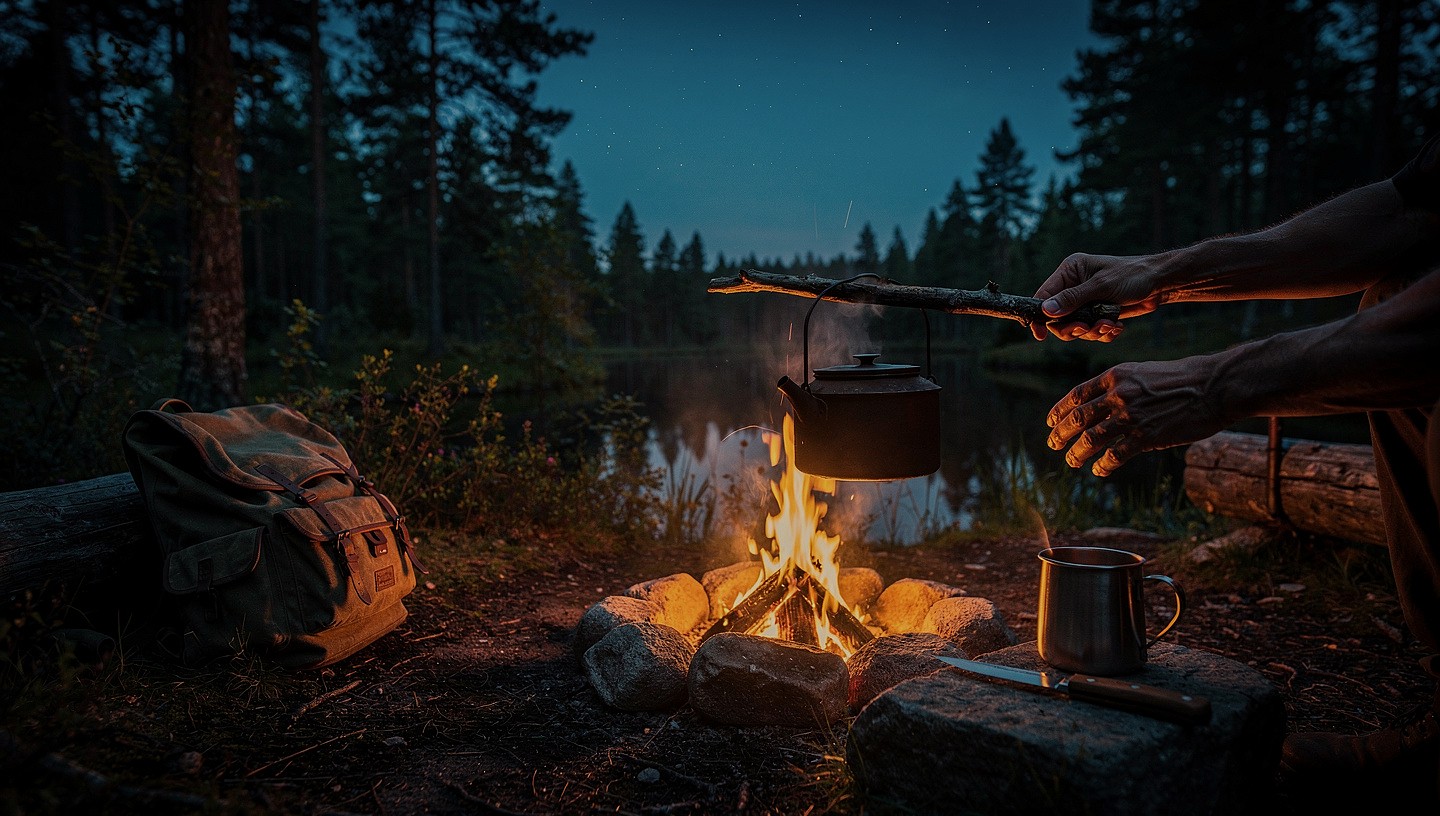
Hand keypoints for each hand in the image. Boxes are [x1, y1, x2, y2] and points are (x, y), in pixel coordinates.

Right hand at [1029, 252, 1168, 340]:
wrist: (1160, 282)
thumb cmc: (1133, 275)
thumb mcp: (1101, 286)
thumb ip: (1073, 299)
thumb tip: (1046, 311)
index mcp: (1070, 271)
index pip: (1044, 296)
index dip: (1040, 316)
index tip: (1040, 334)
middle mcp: (1074, 286)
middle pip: (1057, 317)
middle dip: (1072, 327)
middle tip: (1086, 328)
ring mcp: (1086, 301)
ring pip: (1075, 327)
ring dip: (1091, 331)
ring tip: (1108, 324)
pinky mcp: (1097, 313)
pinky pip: (1090, 331)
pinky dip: (1102, 333)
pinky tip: (1115, 326)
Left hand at [1046, 358, 1229, 476]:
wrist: (1214, 386)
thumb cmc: (1183, 378)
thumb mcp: (1143, 372)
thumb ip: (1120, 386)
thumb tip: (1101, 404)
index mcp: (1115, 376)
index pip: (1077, 395)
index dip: (1060, 411)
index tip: (1051, 422)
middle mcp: (1118, 395)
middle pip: (1078, 418)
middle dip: (1061, 434)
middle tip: (1053, 445)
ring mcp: (1132, 416)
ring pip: (1092, 438)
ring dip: (1077, 452)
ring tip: (1072, 461)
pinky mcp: (1147, 436)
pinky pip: (1116, 454)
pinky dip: (1103, 465)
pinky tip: (1099, 470)